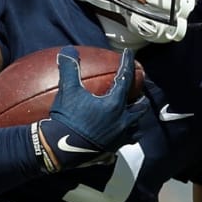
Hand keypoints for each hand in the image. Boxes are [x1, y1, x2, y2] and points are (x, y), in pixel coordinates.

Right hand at [35, 47, 143, 171]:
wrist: (60, 150)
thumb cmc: (66, 119)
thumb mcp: (67, 92)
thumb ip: (70, 69)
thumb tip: (68, 51)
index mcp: (114, 104)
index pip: (125, 78)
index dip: (127, 63)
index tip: (128, 54)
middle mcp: (121, 121)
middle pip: (140, 107)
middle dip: (140, 98)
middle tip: (136, 92)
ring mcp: (118, 138)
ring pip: (135, 128)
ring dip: (134, 120)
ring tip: (130, 115)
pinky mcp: (111, 151)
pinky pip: (123, 143)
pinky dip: (124, 137)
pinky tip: (118, 136)